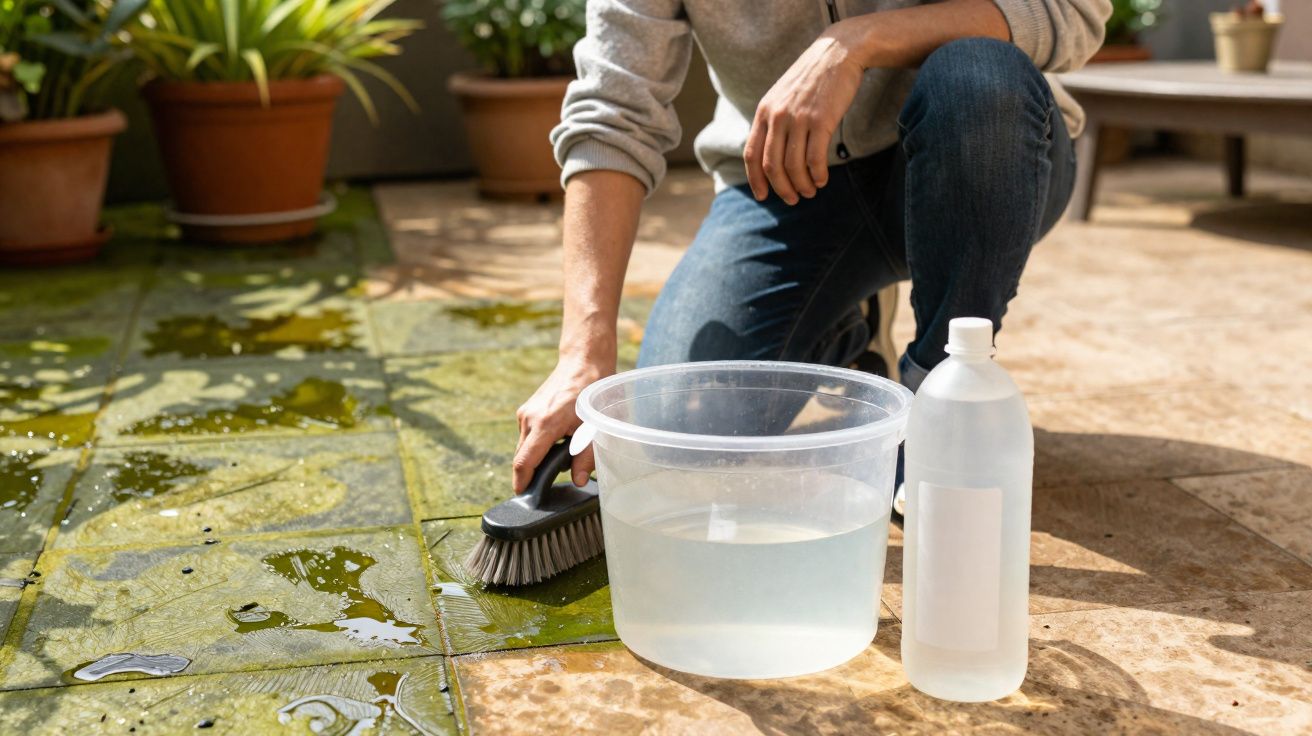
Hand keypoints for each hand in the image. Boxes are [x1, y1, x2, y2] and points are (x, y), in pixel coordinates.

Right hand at [513, 354, 611, 491]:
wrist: (583, 360)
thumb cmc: (592, 391)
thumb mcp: (595, 427)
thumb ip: (586, 456)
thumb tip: (577, 480)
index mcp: (545, 423)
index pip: (524, 462)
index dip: (522, 483)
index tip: (524, 498)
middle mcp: (529, 418)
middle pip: (522, 458)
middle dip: (532, 474)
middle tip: (549, 486)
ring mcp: (526, 413)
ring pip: (524, 448)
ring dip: (537, 458)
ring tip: (562, 456)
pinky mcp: (527, 410)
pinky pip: (527, 437)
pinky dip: (538, 446)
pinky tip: (559, 441)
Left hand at [744, 22, 868, 204]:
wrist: (837, 53)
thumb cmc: (811, 80)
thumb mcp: (782, 96)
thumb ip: (773, 121)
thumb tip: (769, 156)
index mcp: (764, 111)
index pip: (751, 154)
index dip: (755, 180)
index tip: (763, 196)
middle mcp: (777, 116)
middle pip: (771, 166)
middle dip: (781, 189)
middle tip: (792, 200)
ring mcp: (798, 118)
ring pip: (793, 165)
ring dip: (801, 185)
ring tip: (810, 192)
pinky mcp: (821, 120)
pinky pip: (815, 158)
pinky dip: (817, 175)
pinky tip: (822, 180)